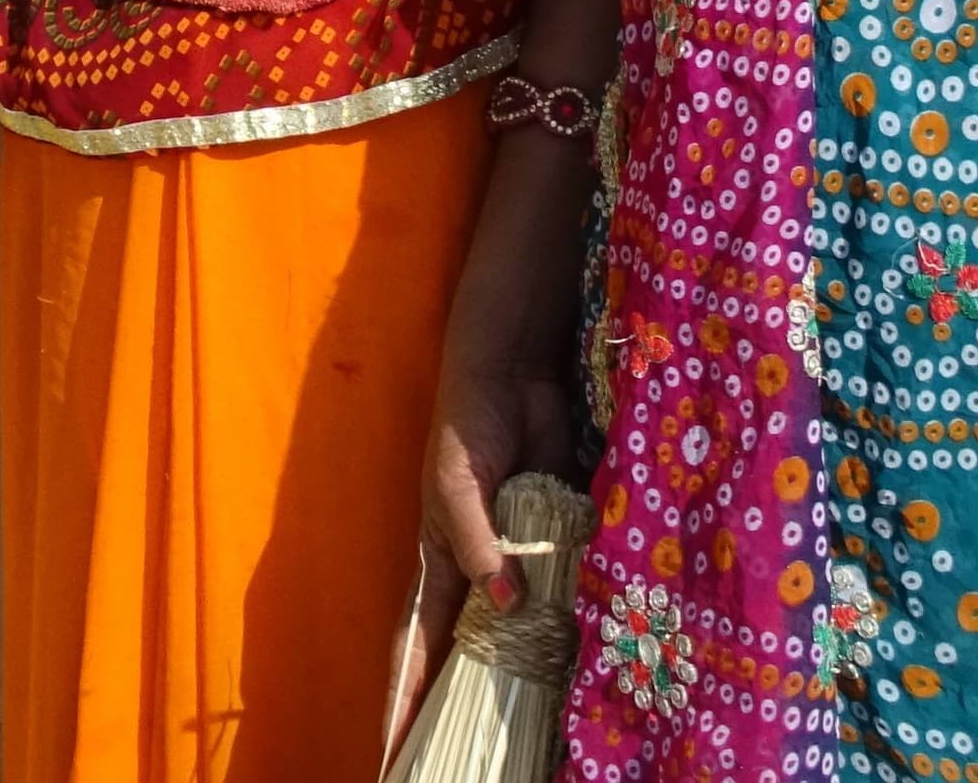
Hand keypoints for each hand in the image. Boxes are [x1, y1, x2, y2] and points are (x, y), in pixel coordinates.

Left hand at [388, 134, 593, 743]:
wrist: (532, 244)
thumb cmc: (549, 342)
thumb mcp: (571, 445)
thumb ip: (570, 512)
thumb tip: (584, 586)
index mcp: (481, 503)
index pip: (454, 603)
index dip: (436, 670)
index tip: (413, 738)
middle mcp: (453, 489)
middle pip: (424, 601)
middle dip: (412, 678)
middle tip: (393, 747)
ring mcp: (450, 451)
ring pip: (429, 561)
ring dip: (426, 634)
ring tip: (417, 706)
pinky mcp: (459, 409)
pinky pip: (463, 490)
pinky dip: (480, 542)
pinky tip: (497, 592)